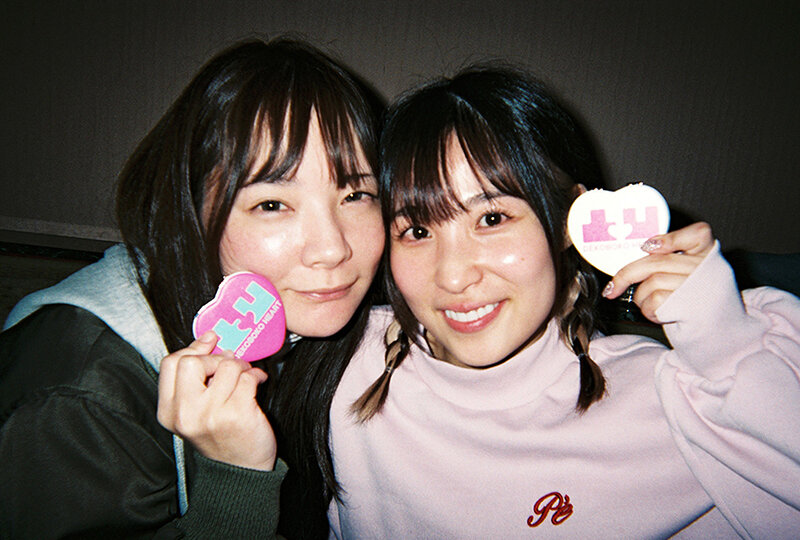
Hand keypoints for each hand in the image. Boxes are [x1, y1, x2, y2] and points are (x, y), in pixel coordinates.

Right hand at [157, 331, 276, 470]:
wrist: (241, 470)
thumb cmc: (220, 435)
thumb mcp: (194, 410)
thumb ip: (194, 379)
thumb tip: (209, 338)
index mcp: (169, 411)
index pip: (170, 364)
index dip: (192, 348)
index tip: (210, 342)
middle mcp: (186, 413)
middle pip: (193, 361)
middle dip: (216, 358)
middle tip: (229, 365)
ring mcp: (211, 414)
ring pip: (226, 366)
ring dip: (241, 366)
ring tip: (245, 376)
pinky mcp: (237, 414)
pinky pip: (248, 378)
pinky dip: (256, 376)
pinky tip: (257, 383)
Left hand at [602, 222, 714, 322]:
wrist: (716, 330)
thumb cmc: (693, 299)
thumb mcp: (687, 273)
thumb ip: (669, 257)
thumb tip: (644, 248)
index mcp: (708, 253)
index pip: (698, 234)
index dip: (670, 238)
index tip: (648, 246)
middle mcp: (707, 267)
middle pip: (658, 262)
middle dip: (626, 275)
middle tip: (612, 288)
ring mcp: (700, 287)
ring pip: (653, 283)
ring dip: (641, 298)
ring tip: (651, 304)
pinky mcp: (690, 307)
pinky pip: (656, 301)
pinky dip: (649, 310)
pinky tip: (659, 314)